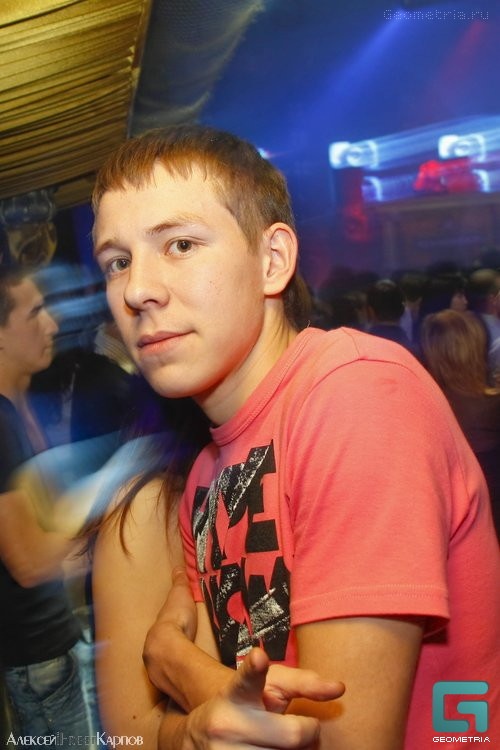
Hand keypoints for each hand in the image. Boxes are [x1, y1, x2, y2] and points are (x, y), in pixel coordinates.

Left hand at [143, 566, 198, 703]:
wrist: (171, 648)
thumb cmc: (175, 619)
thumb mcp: (180, 595)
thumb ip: (179, 582)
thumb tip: (177, 567)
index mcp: (156, 632)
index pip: (160, 632)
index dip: (166, 633)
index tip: (171, 635)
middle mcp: (152, 652)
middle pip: (159, 653)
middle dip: (166, 656)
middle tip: (177, 657)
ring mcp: (158, 671)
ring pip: (163, 670)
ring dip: (170, 671)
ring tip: (183, 673)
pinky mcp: (169, 685)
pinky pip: (173, 682)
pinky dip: (178, 683)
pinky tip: (186, 686)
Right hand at [183, 647, 328, 748]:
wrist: (197, 738)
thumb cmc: (245, 706)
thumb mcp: (266, 687)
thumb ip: (303, 682)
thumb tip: (340, 688)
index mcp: (237, 694)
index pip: (247, 679)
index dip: (254, 668)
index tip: (259, 656)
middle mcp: (228, 724)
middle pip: (292, 735)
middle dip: (309, 732)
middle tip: (307, 727)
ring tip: (279, 741)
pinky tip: (272, 749)